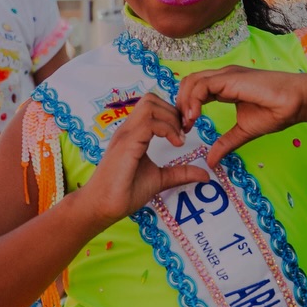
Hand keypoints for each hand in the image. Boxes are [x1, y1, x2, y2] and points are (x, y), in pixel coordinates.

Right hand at [79, 92, 209, 224]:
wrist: (102, 206)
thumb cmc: (124, 193)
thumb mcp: (160, 179)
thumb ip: (180, 173)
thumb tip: (204, 175)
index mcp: (134, 133)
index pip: (152, 106)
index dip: (172, 114)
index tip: (184, 134)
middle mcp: (128, 129)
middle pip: (151, 99)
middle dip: (174, 111)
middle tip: (184, 134)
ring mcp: (126, 134)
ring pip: (150, 104)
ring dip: (171, 118)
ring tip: (179, 140)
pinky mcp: (127, 143)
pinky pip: (149, 122)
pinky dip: (167, 129)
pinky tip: (175, 144)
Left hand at [176, 66, 306, 166]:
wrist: (296, 102)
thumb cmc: (276, 112)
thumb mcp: (243, 131)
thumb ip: (225, 143)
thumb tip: (211, 162)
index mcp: (224, 87)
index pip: (195, 90)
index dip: (185, 108)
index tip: (185, 129)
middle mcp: (222, 77)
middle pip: (188, 83)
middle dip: (179, 105)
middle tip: (182, 127)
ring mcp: (226, 75)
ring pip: (192, 81)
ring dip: (184, 103)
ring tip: (187, 123)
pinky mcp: (230, 78)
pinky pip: (202, 85)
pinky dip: (193, 100)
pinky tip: (195, 116)